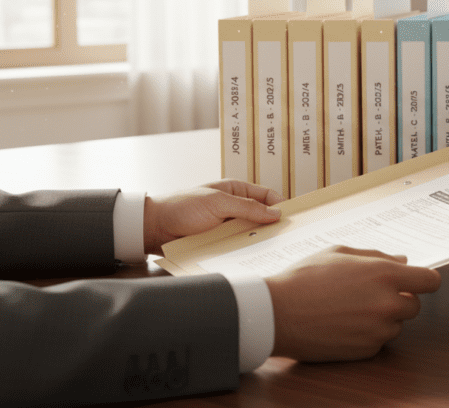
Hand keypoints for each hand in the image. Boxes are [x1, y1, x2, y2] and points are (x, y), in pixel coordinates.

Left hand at [143, 179, 283, 253]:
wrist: (153, 228)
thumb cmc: (182, 207)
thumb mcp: (218, 203)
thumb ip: (247, 208)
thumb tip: (276, 214)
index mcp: (236, 191)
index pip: (267, 196)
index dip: (281, 205)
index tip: (294, 217)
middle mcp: (235, 208)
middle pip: (262, 217)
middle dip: (273, 226)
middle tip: (288, 238)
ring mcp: (228, 227)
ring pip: (252, 234)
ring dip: (260, 241)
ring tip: (275, 251)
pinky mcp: (221, 243)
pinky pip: (239, 247)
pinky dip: (247, 251)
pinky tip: (256, 258)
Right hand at [265, 246, 441, 361]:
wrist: (276, 314)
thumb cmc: (304, 278)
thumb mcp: (340, 254)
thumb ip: (377, 257)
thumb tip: (402, 261)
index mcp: (385, 275)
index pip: (430, 281)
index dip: (425, 280)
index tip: (418, 281)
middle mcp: (387, 304)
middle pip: (415, 305)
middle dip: (399, 299)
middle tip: (371, 293)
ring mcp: (378, 330)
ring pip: (396, 325)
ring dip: (383, 318)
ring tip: (351, 308)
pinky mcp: (366, 350)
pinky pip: (379, 342)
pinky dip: (368, 335)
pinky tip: (344, 324)